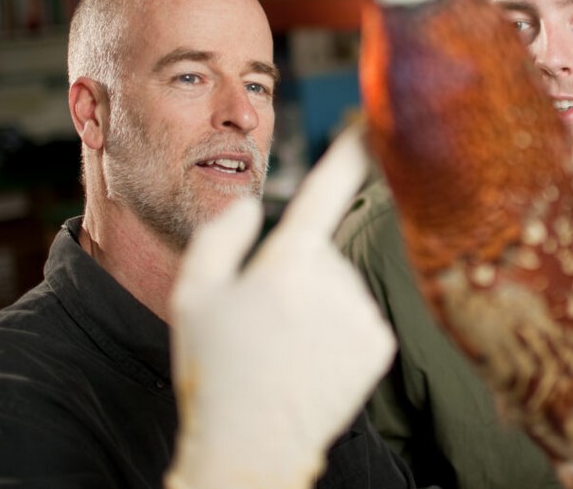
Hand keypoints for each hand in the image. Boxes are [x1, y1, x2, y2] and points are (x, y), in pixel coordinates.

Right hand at [165, 124, 395, 488]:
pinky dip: (339, 329)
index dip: (348, 153)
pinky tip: (312, 359)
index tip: (372, 124)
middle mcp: (336, 281)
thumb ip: (220, 236)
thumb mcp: (193, 296)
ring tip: (285, 348)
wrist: (251, 447)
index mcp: (288, 262)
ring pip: (340, 285)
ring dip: (317, 305)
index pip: (324, 191)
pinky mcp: (380, 343)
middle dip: (296, 273)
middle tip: (263, 322)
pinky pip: (359, 315)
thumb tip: (249, 200)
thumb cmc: (215, 369)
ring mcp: (362, 314)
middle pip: (320, 252)